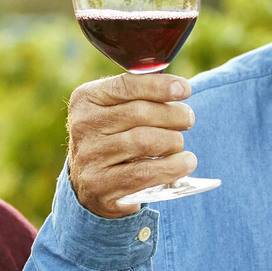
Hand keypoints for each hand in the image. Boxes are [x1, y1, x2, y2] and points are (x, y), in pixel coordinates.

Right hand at [66, 73, 196, 217]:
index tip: (186, 90)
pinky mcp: (100, 185)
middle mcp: (83, 125)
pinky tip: (186, 163)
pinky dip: (172, 167)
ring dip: (173, 141)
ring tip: (180, 143)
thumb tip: (180, 88)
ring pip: (145, 142)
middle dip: (173, 115)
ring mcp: (89, 157)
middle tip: (188, 119)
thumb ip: (140, 95)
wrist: (90, 182)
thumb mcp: (116, 110)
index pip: (127, 86)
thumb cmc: (113, 137)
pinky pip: (145, 173)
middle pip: (140, 113)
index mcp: (86, 99)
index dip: (159, 86)